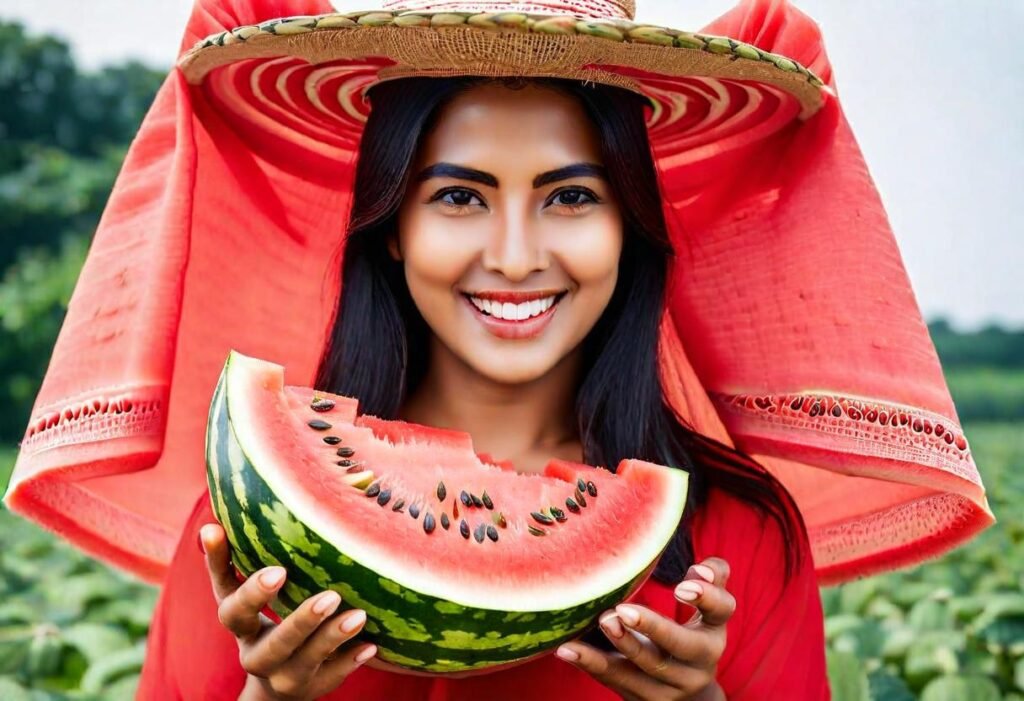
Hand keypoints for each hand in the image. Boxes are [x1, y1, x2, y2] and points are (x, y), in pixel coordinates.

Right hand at [199, 523, 376, 700]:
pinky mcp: (311, 688)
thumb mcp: (248, 596)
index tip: (276, 569)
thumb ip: (237, 560)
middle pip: (274, 643)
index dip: (248, 590)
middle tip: (330, 596)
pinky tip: (370, 644)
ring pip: (304, 662)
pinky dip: (350, 661)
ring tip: (359, 615)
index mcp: (241, 626)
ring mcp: (284, 676)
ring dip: (331, 638)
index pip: (233, 607)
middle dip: (301, 622)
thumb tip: (215, 521)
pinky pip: (331, 678)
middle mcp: (256, 655)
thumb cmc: (265, 621)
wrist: (275, 687)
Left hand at [556, 558, 734, 700]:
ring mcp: (669, 685)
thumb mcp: (707, 611)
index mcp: (713, 632)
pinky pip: (614, 679)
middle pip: (681, 645)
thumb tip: (700, 569)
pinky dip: (590, 663)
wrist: (686, 696)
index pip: (721, 611)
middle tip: (624, 609)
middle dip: (653, 628)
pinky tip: (567, 649)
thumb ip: (710, 579)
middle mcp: (697, 663)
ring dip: (622, 644)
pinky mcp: (641, 697)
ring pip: (645, 666)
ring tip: (603, 620)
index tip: (681, 586)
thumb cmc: (690, 636)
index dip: (707, 597)